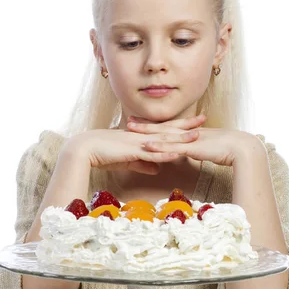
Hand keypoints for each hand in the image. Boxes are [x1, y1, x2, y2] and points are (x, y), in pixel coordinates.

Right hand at [60, 124, 202, 175]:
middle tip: (204, 118)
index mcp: (141, 136)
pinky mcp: (131, 151)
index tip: (195, 122)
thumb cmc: (103, 153)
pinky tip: (176, 154)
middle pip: (168, 130)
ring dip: (180, 138)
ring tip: (196, 135)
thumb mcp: (128, 160)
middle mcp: (142, 136)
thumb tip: (158, 169)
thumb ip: (143, 164)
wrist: (85, 149)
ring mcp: (137, 142)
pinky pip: (151, 154)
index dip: (180, 126)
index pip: (164, 130)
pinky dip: (164, 154)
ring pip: (163, 140)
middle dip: (187, 126)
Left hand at [127, 114, 256, 166]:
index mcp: (191, 134)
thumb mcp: (209, 149)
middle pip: (162, 128)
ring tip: (131, 129)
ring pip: (163, 135)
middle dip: (145, 125)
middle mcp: (187, 134)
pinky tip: (147, 146)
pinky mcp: (191, 148)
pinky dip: (159, 146)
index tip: (142, 122)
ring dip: (147, 132)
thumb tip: (190, 152)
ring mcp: (188, 140)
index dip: (155, 125)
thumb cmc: (228, 150)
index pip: (169, 128)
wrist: (242, 148)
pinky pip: (172, 147)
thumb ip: (198, 149)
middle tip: (129, 121)